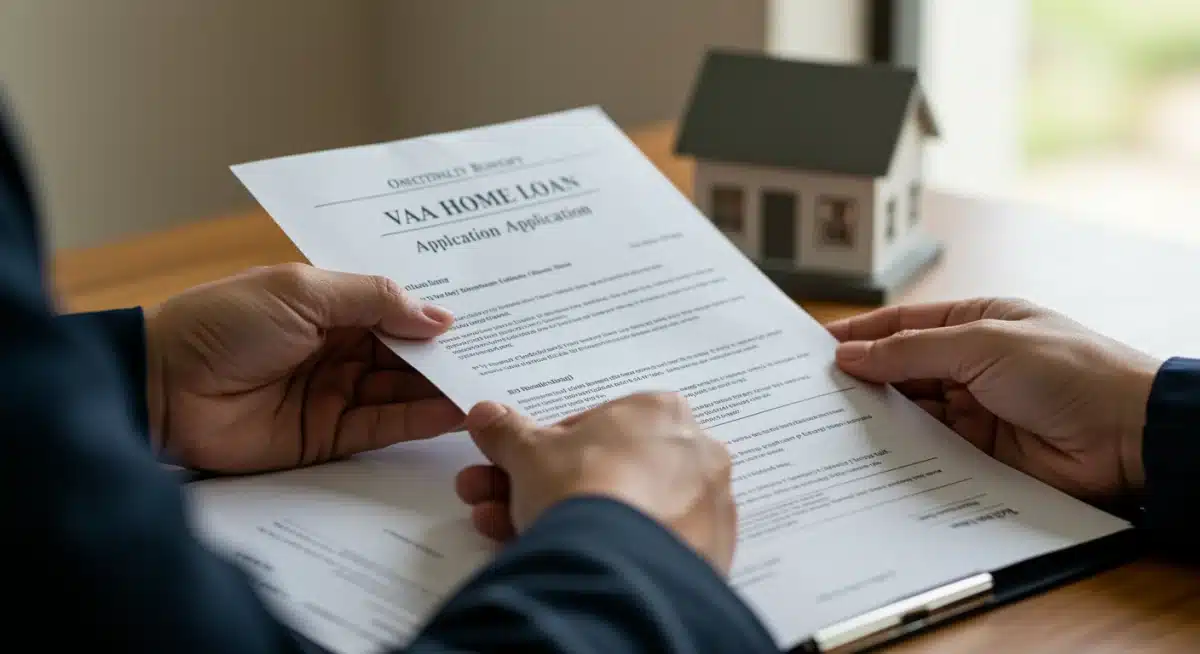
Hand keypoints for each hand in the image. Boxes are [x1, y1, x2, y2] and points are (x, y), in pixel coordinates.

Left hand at [145, 263, 463, 472]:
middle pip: (405, 352)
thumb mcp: (303, 292)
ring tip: (491, 384)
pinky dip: (421, 419)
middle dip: (448, 354)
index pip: (395, 310)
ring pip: (402, 389)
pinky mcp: (329, 436)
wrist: (162, 388)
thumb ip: (375, 300)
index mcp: (328, 305)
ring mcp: (335, 392)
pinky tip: (456, 410)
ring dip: (444, 388)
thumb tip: (441, 318)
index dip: (435, 315)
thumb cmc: (224, 323)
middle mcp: (337, 347)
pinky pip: (385, 425)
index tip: (487, 315)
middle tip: (502, 354)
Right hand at [454, 393, 736, 573]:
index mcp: (661, 412)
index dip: (546, 451)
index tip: (516, 472)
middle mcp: (697, 454)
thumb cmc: (581, 491)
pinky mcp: (708, 558)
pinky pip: (648, 550)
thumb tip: (485, 415)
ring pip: (626, 512)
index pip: (596, 427)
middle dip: (546, 489)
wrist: (617, 570)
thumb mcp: (529, 454)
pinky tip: (567, 566)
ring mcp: (708, 510)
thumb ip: (508, 432)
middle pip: (609, 471)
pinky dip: (612, 555)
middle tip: (496, 506)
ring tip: (510, 538)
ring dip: (568, 523)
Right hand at [827, 298, 1161, 501]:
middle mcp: (972, 364)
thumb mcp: (982, 343)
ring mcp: (976, 409)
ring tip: (831, 422)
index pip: (904, 325)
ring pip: (912, 412)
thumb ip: (911, 351)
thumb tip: (851, 355)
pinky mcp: (980, 453)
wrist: (1128, 435)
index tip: (816, 348)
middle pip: (902, 370)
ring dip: (879, 416)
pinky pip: (929, 450)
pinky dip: (902, 451)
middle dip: (863, 378)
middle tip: (813, 390)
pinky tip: (871, 453)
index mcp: (976, 323)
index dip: (860, 335)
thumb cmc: (1070, 370)